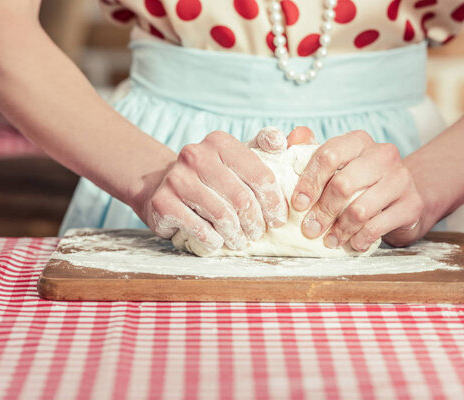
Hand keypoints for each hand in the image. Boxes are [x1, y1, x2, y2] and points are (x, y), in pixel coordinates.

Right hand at [139, 128, 288, 253]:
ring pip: (222, 215)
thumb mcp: (239, 158)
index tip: (278, 219)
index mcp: (220, 142)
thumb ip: (271, 148)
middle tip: (258, 234)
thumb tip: (302, 134)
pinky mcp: (163, 202)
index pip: (260, 175)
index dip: (274, 202)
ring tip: (241, 241)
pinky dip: (213, 240)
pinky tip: (218, 242)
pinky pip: (199, 228)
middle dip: (255, 223)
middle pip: (242, 198)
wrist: (161, 187)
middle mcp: (196, 154)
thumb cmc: (212, 177)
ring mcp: (177, 178)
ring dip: (236, 235)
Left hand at [288, 127, 426, 249]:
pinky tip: (353, 244)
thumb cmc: (360, 181)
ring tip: (330, 240)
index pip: (329, 155)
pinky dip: (360, 239)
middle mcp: (383, 154)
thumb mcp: (336, 165)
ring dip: (340, 229)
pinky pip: (378, 226)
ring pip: (359, 209)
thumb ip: (310, 150)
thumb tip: (294, 136)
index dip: (309, 182)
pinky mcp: (412, 204)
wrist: (402, 199)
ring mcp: (401, 179)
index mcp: (359, 141)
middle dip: (322, 211)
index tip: (298, 204)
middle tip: (310, 229)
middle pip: (343, 184)